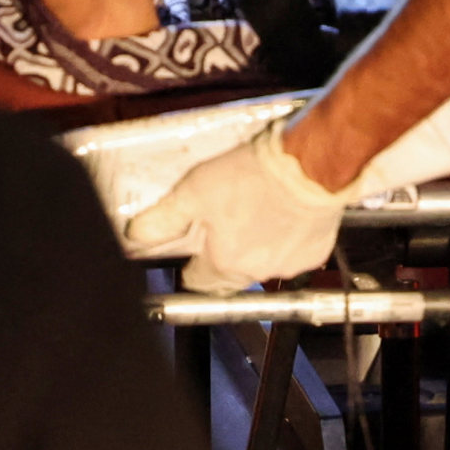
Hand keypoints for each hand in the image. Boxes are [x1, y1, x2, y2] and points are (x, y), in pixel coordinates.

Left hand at [126, 122, 344, 293]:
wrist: (310, 166)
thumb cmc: (255, 176)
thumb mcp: (194, 190)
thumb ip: (164, 219)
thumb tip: (136, 236)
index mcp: (223, 264)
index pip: (197, 283)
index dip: (191, 265)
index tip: (192, 251)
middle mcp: (255, 272)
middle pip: (228, 279)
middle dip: (221, 259)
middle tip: (222, 228)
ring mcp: (287, 265)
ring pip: (261, 266)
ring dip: (254, 249)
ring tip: (253, 214)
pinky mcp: (313, 252)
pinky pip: (291, 254)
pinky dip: (284, 241)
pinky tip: (280, 215)